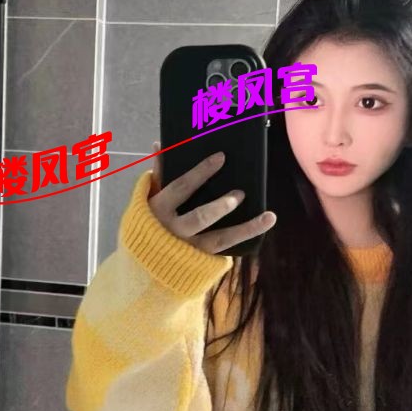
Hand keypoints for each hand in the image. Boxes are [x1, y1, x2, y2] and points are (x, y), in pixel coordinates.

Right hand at [147, 142, 275, 254]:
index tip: (221, 158)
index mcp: (159, 209)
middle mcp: (173, 230)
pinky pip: (224, 251)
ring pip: (220, 239)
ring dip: (246, 228)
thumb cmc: (148, 224)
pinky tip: (261, 229)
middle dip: (220, 206)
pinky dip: (242, 240)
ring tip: (269, 217)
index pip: (181, 187)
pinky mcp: (200, 262)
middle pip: (200, 217)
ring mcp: (188, 249)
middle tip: (240, 194)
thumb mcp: (147, 200)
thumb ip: (158, 175)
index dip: (200, 172)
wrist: (143, 266)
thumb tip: (160, 144)